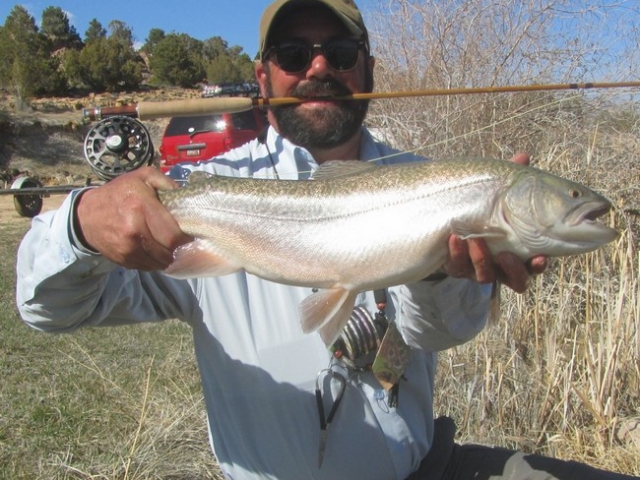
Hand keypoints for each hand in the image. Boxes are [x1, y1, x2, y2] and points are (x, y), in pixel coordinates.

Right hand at [75, 167, 192, 270]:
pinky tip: (154, 252)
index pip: (173, 235)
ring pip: (159, 263)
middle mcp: (134, 231)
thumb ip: (166, 182)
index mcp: (141, 208)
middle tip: (181, 244)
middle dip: (178, 250)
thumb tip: (184, 194)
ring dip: (167, 258)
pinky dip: (154, 262)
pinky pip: (147, 267)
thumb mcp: (142, 177)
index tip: (189, 236)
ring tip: (168, 248)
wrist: (87, 215)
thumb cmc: (119, 194)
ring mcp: (127, 248)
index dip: (185, 239)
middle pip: (168, 252)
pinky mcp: (123, 260)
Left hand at [441, 152, 547, 292]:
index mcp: (519, 248)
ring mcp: (478, 267)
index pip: (535, 263)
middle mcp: (501, 264)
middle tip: (507, 255)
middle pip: (516, 280)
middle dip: (513, 270)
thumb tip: (523, 156)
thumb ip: (510, 178)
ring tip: (475, 239)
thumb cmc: (481, 204)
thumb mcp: (496, 190)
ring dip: (481, 259)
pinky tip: (454, 237)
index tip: (540, 258)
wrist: (444, 216)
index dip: (539, 265)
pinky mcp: (456, 267)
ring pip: (485, 276)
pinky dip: (456, 253)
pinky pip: (457, 267)